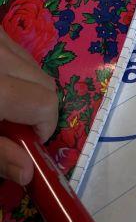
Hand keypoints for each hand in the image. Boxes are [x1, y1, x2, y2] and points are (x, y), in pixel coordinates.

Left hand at [0, 28, 57, 184]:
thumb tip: (29, 172)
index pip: (45, 103)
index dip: (44, 127)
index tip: (29, 141)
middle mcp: (1, 57)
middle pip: (45, 83)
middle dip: (39, 108)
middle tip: (14, 126)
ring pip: (34, 65)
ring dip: (28, 86)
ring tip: (4, 103)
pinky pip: (17, 49)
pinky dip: (15, 68)